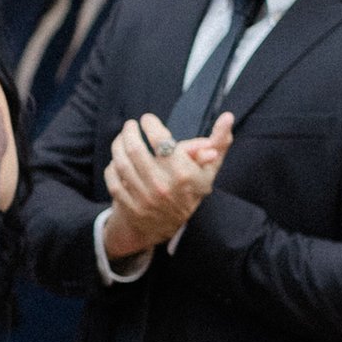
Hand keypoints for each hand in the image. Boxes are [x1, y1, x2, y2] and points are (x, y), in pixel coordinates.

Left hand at [100, 111, 230, 262]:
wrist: (170, 225)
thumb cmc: (191, 190)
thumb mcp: (209, 169)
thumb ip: (219, 142)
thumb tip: (227, 117)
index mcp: (183, 174)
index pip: (161, 141)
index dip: (151, 125)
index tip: (147, 119)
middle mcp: (162, 186)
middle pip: (136, 150)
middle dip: (130, 132)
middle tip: (130, 125)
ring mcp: (144, 197)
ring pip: (122, 163)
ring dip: (118, 145)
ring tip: (122, 137)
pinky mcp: (129, 205)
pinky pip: (113, 178)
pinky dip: (113, 166)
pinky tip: (118, 159)